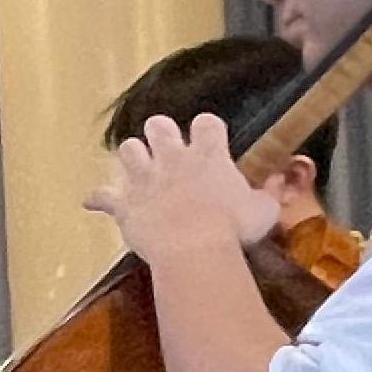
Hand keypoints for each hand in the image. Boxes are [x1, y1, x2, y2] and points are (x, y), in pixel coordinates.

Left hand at [88, 114, 276, 272]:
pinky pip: (102, 195)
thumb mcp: (264, 210)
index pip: (206, 122)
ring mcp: (144, 178)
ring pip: (127, 148)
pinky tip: (92, 201)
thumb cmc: (234, 229)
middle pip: (159, 124)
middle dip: (161, 132)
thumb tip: (279, 182)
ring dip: (132, 156)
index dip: (207, 128)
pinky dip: (98, 198)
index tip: (209, 139)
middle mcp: (173, 158)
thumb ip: (268, 193)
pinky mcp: (124, 203)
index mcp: (209, 155)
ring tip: (138, 169)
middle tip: (168, 150)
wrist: (194, 250)